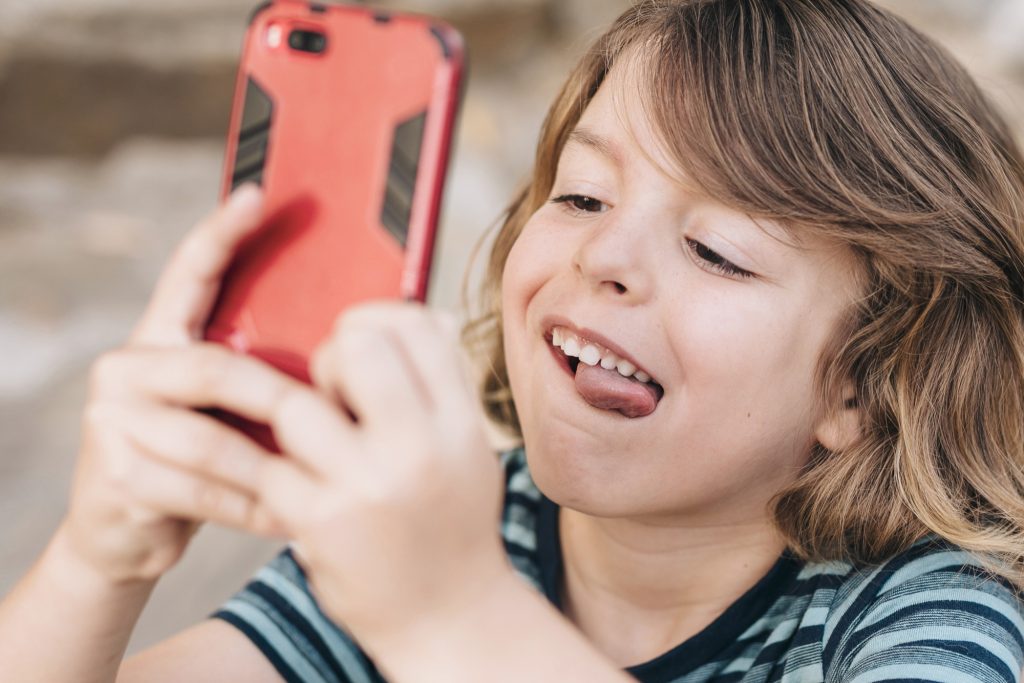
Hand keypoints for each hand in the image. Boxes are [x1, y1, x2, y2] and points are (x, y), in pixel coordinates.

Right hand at [62, 185, 294, 583]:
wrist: (120, 533)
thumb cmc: (194, 460)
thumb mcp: (218, 409)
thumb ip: (249, 375)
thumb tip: (340, 343)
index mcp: (155, 338)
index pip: (188, 274)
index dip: (222, 233)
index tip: (260, 195)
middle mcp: (124, 369)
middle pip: (213, 368)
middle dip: (278, 399)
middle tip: (332, 415)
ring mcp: (111, 421)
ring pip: (211, 440)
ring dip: (273, 466)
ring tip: (323, 477)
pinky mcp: (115, 475)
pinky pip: (205, 490)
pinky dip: (255, 506)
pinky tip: (290, 514)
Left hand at [256, 302, 510, 650]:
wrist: (449, 619)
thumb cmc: (453, 525)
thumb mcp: (469, 452)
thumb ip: (444, 388)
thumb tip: (418, 315)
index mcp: (462, 426)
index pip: (416, 326)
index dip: (378, 319)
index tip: (363, 345)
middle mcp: (420, 450)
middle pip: (356, 344)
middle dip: (331, 356)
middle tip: (332, 393)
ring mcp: (366, 487)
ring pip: (295, 403)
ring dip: (292, 416)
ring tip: (311, 444)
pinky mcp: (317, 522)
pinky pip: (267, 465)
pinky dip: (271, 468)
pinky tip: (290, 480)